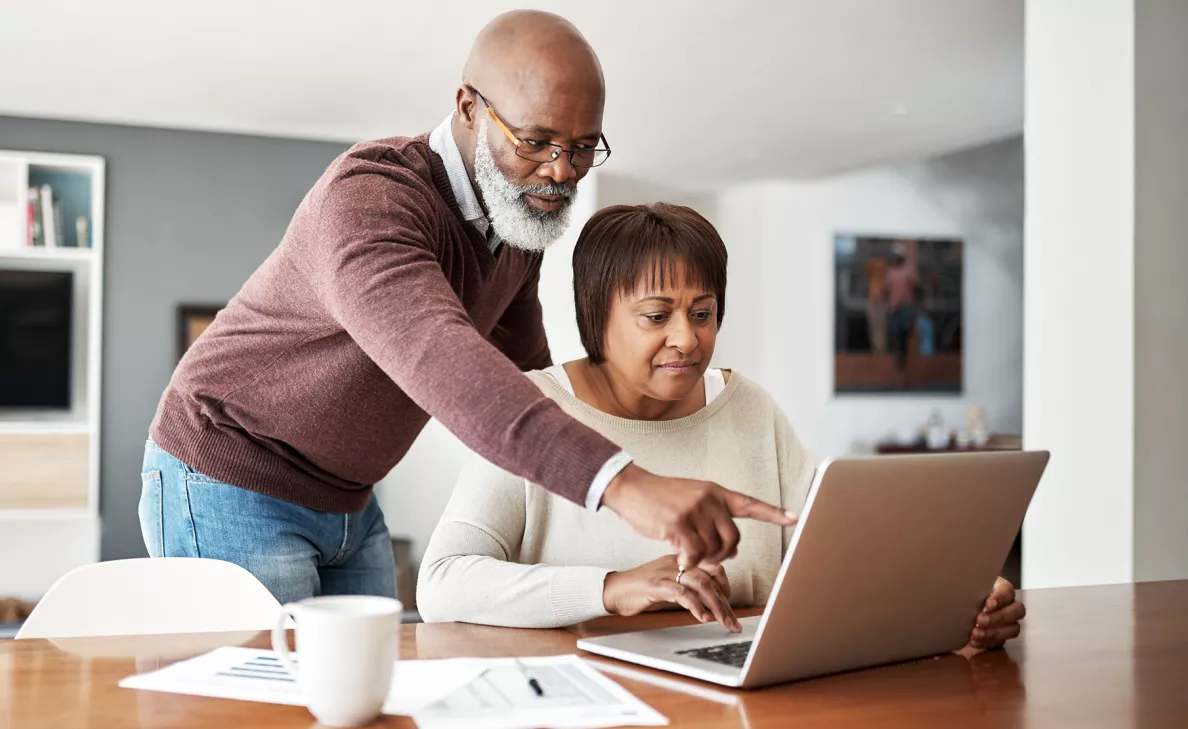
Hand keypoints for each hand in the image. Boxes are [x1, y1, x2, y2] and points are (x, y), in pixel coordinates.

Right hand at [600, 464, 796, 567]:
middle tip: (708, 556)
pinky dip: (688, 562)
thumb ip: (711, 520)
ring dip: (701, 558)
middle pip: (733, 538)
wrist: (630, 488)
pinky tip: (678, 558)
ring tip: (686, 552)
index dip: (773, 513)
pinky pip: (693, 553)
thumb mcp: (690, 500)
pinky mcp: (678, 522)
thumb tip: (729, 549)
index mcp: (715, 492)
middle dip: (723, 553)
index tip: (795, 518)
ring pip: (712, 549)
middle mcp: (710, 498)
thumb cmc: (659, 499)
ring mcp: (694, 509)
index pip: (750, 504)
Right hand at [602, 555, 740, 631]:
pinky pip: (683, 593)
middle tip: (732, 622)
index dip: (725, 586)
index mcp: (681, 560)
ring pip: (702, 584)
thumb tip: (711, 606)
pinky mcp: (657, 585)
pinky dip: (696, 606)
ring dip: (716, 606)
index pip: (714, 567)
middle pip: (711, 578)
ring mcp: (667, 572)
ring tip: (722, 622)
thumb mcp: (670, 586)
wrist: (614, 590)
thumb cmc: (641, 590)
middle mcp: (677, 563)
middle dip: (725, 602)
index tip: (729, 605)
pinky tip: (701, 617)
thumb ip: (689, 590)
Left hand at [968, 577, 1024, 649]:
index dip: (1000, 598)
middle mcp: (1010, 605)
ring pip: (1013, 629)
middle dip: (999, 617)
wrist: (958, 607)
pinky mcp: (1001, 637)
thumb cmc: (964, 591)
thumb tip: (961, 580)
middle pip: (1017, 611)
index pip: (1008, 591)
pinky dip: (987, 643)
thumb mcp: (967, 585)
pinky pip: (1001, 642)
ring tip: (975, 634)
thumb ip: (970, 585)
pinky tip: (974, 642)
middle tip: (980, 620)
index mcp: (1002, 589)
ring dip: (994, 633)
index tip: (988, 604)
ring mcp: (1008, 622)